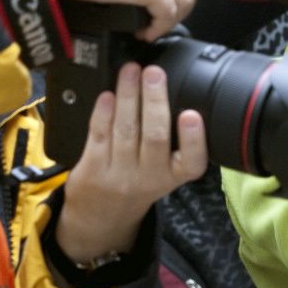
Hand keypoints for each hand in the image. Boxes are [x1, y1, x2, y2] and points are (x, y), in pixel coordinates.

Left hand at [54, 62, 209, 263]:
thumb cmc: (138, 183)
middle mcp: (149, 177)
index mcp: (174, 176)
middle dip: (155, 100)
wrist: (102, 216)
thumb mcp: (164, 172)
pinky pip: (99, 135)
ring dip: (128, 96)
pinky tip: (108, 94)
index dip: (194, 138)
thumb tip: (168, 89)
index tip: (192, 114)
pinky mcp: (93, 170)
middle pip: (155, 136)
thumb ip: (172, 141)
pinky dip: (104, 112)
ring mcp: (120, 175)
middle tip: (154, 72)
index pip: (192, 161)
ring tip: (130, 71)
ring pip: (125, 130)